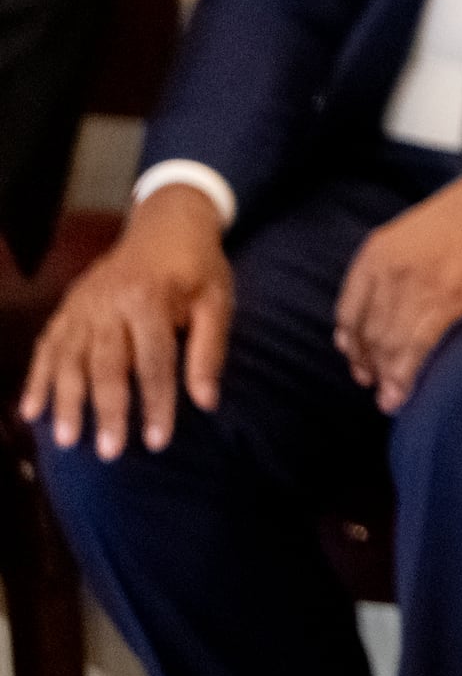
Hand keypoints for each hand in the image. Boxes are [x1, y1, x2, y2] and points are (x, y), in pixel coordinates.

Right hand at [18, 184, 232, 457]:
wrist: (166, 224)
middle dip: (106, 411)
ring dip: (66, 402)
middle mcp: (109, 304)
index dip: (156, 404)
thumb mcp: (217, 301)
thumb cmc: (197, 267)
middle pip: (106, 366)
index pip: (154, 362)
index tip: (157, 442)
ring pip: (68, 360)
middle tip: (108, 452)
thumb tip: (206, 402)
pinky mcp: (67, 307)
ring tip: (67, 441)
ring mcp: (82, 306)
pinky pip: (47, 346)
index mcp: (150, 299)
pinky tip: (30, 412)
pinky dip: (37, 379)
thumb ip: (209, 350)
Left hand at [332, 173, 461, 413]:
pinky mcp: (452, 298)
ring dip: (390, 378)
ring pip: (392, 344)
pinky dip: (412, 372)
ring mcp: (419, 286)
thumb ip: (394, 268)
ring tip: (394, 401)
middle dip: (372, 368)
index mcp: (375, 254)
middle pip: (370, 334)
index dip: (352, 346)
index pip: (349, 313)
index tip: (360, 365)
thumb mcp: (413, 233)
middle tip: (380, 391)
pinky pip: (421, 345)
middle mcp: (389, 271)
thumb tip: (390, 309)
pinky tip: (410, 389)